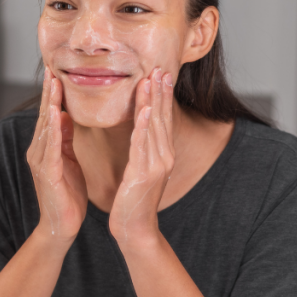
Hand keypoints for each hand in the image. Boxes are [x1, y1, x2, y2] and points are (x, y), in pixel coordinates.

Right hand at [25, 68, 86, 243]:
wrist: (62, 227)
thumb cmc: (68, 196)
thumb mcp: (68, 161)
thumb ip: (65, 139)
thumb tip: (64, 115)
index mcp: (46, 148)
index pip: (50, 115)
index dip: (54, 94)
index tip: (59, 73)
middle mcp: (38, 151)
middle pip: (44, 116)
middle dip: (49, 92)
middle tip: (53, 68)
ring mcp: (40, 161)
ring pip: (45, 127)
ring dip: (49, 103)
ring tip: (54, 83)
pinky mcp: (47, 172)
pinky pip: (49, 145)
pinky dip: (51, 127)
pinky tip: (54, 112)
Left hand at [109, 68, 174, 248]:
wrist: (135, 229)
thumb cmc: (134, 200)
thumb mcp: (141, 169)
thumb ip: (142, 150)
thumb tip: (142, 131)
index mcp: (161, 154)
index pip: (162, 119)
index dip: (163, 96)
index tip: (161, 73)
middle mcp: (163, 157)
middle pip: (161, 119)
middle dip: (161, 92)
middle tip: (161, 68)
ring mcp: (155, 165)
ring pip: (153, 128)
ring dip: (152, 102)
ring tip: (151, 80)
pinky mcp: (143, 174)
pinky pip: (142, 146)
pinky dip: (143, 127)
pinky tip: (143, 111)